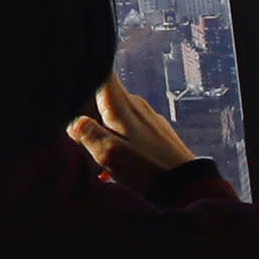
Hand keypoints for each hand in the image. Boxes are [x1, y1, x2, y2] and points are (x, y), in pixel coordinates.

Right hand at [71, 74, 200, 182]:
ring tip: (102, 157)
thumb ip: (88, 134)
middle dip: (89, 114)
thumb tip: (75, 122)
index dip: (87, 74)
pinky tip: (118, 165)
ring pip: (115, 115)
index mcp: (121, 104)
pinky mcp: (155, 132)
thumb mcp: (109, 153)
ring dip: (104, 132)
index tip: (76, 86)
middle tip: (84, 139)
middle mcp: (135, 104)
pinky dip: (119, 143)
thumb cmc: (147, 169)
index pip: (102, 73)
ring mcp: (147, 117)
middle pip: (103, 97)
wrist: (184, 185)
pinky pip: (128, 130)